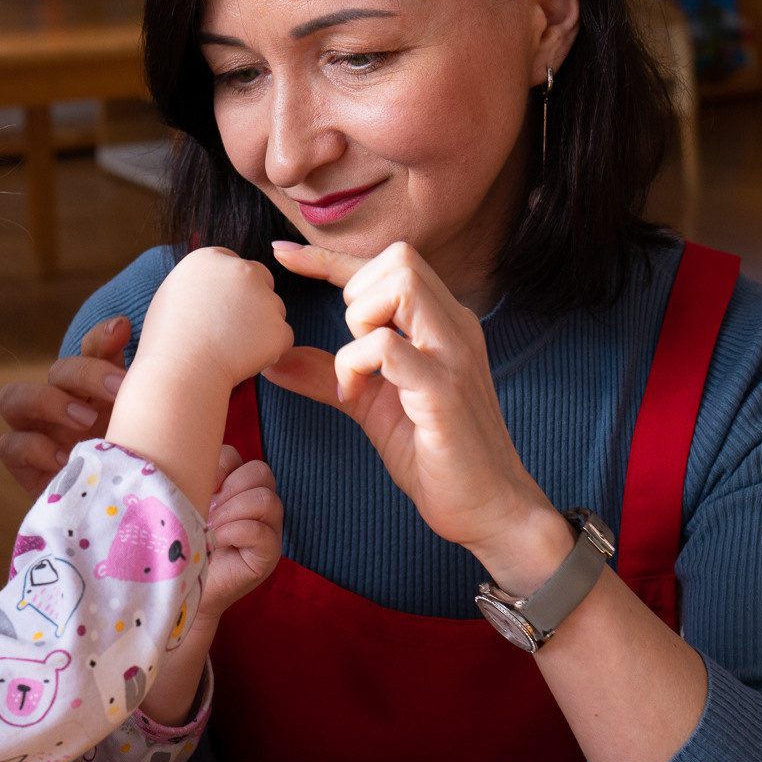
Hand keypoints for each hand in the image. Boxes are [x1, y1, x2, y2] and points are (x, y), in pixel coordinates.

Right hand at [0, 314, 128, 489]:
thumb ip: (138, 385)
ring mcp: (37, 433)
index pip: (91, 350)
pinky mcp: (22, 465)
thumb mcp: (140, 427)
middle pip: (57, 371)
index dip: (102, 336)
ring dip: (47, 402)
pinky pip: (10, 445)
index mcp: (97, 392)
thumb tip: (126, 329)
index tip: (122, 331)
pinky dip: (36, 447)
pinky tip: (66, 459)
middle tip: (117, 392)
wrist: (119, 522)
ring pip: (12, 398)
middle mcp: (63, 405)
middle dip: (84, 373)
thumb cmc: (133, 469)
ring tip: (85, 423)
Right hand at [136, 246, 293, 390]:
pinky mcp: (278, 328)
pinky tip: (242, 362)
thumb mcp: (173, 295)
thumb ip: (201, 284)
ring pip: (274, 311)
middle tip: (232, 331)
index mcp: (211, 258)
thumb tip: (215, 290)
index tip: (223, 310)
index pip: (237, 266)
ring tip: (229, 350)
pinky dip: (269, 352)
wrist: (178, 372)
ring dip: (261, 328)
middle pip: (263, 281)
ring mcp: (264, 298)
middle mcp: (242, 270)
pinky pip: (282, 339)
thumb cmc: (167, 342)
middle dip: (255, 302)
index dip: (233, 290)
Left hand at [199, 447, 281, 616]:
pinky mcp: (269, 555)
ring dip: (232, 511)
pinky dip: (234, 532)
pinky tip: (216, 542)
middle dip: (230, 488)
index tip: (200, 486)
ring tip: (211, 528)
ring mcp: (269, 530)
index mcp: (237, 488)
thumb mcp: (186, 508)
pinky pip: (261, 531)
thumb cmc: (182, 546)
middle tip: (208, 510)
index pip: (237, 457)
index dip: (218, 465)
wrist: (182, 589)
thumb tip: (186, 469)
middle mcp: (259, 505)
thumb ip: (192, 484)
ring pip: (266, 499)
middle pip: (260, 472)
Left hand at [262, 239, 559, 582]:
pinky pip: (387, 347)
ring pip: (401, 284)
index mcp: (440, 324)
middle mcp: (453, 327)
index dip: (328, 257)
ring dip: (361, 320)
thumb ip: (326, 375)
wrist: (488, 507)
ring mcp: (453, 354)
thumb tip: (272, 360)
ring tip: (357, 370)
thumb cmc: (434, 456)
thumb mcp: (369, 406)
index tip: (282, 255)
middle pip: (400, 258)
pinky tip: (352, 396)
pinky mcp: (444, 390)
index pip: (387, 267)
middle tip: (349, 348)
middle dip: (356, 292)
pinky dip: (354, 364)